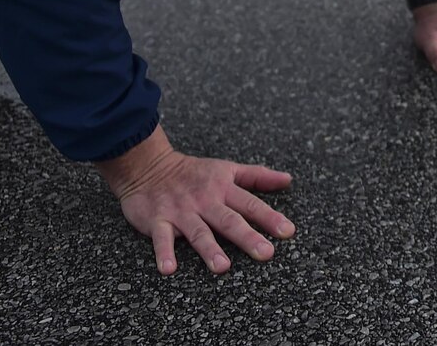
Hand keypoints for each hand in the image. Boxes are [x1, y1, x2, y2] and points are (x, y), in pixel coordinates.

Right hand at [98, 128, 294, 276]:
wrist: (149, 166)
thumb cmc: (193, 172)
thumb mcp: (227, 169)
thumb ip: (257, 176)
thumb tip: (288, 180)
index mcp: (223, 189)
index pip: (250, 205)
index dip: (270, 217)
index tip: (288, 231)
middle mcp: (205, 201)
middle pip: (228, 221)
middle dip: (247, 237)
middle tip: (265, 253)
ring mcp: (181, 212)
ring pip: (198, 232)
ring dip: (209, 249)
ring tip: (222, 267)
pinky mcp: (158, 221)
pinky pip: (161, 239)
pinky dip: (164, 253)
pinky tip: (169, 269)